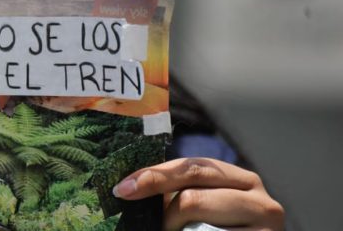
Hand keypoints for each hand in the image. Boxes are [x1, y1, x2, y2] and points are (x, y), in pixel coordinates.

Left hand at [112, 157, 284, 230]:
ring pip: (199, 225)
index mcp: (243, 180)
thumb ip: (178, 195)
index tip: (122, 190)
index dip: (153, 177)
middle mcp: (261, 201)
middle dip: (163, 213)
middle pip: (193, 198)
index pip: (192, 168)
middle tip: (147, 223)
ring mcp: (269, 229)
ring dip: (175, 230)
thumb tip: (129, 188)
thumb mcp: (205, 208)